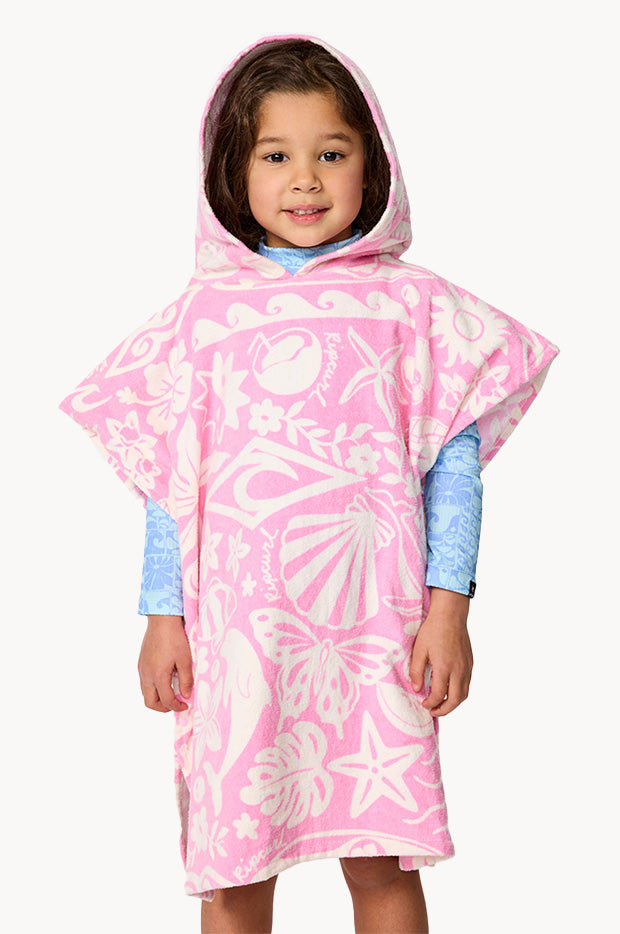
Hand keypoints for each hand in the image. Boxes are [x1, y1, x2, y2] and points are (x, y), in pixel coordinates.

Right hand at [138, 615, 193, 712]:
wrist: (161, 620)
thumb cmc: (174, 638)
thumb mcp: (185, 660)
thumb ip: (186, 680)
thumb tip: (186, 696)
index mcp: (158, 676)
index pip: (166, 700)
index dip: (177, 706)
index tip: (186, 705)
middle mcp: (146, 675)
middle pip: (150, 702)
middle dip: (163, 707)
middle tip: (176, 704)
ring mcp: (141, 669)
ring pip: (145, 693)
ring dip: (157, 698)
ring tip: (171, 692)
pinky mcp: (141, 663)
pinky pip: (144, 682)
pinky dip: (153, 688)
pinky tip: (165, 679)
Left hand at [409, 588, 472, 716]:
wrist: (450, 615)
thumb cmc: (433, 630)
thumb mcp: (419, 649)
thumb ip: (417, 671)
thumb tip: (417, 689)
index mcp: (444, 667)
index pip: (439, 694)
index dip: (430, 703)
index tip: (423, 703)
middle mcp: (459, 670)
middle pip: (456, 699)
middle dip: (444, 710)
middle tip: (433, 711)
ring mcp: (467, 667)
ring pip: (464, 694)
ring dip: (454, 703)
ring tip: (442, 704)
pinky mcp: (470, 663)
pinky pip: (467, 684)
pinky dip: (459, 692)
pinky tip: (449, 690)